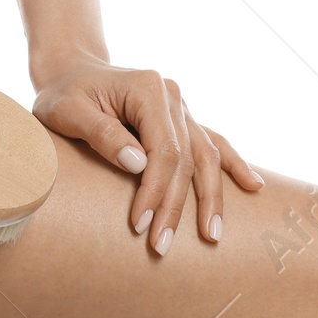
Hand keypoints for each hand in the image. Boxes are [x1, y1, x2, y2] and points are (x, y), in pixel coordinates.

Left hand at [32, 55, 263, 254]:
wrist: (71, 71)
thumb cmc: (64, 93)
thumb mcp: (68, 110)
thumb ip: (101, 133)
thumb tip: (138, 164)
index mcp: (149, 89)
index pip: (164, 150)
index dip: (155, 190)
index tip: (140, 225)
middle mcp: (172, 96)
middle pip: (186, 158)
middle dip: (177, 206)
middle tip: (161, 246)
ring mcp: (181, 108)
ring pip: (206, 156)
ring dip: (210, 197)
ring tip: (212, 235)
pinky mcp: (183, 120)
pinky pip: (213, 143)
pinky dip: (232, 164)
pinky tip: (253, 186)